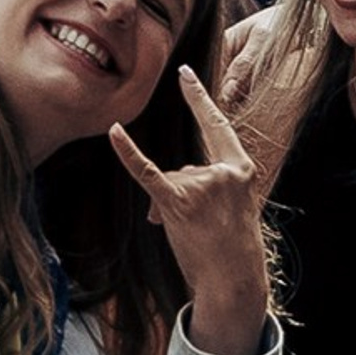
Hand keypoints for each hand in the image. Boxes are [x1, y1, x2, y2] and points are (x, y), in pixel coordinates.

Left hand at [112, 70, 270, 354]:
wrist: (232, 281)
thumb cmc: (230, 247)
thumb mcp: (230, 207)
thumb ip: (202, 186)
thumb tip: (164, 192)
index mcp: (241, 169)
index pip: (216, 125)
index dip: (199, 99)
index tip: (184, 74)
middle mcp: (223, 172)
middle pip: (186, 166)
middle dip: (182, 194)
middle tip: (202, 228)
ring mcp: (201, 186)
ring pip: (169, 181)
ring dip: (169, 208)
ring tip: (191, 233)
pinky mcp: (178, 202)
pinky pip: (147, 172)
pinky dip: (128, 153)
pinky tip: (114, 132)